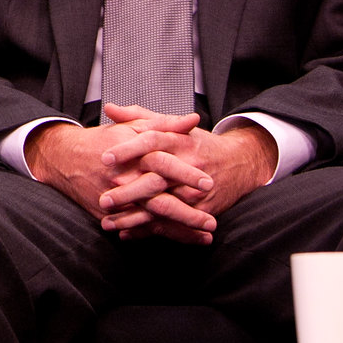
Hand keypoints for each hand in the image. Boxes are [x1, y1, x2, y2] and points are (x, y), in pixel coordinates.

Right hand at [25, 105, 202, 228]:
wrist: (64, 157)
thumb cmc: (103, 140)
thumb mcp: (133, 127)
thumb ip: (164, 124)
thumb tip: (193, 120)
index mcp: (133, 156)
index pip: (164, 165)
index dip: (187, 175)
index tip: (209, 184)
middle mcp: (125, 180)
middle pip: (160, 200)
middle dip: (189, 214)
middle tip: (212, 222)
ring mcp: (116, 199)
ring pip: (152, 219)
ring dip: (180, 230)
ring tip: (205, 236)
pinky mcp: (108, 213)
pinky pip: (136, 228)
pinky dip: (158, 235)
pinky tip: (179, 239)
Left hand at [97, 111, 275, 243]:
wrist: (239, 163)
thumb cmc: (197, 143)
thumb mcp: (172, 126)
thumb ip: (139, 117)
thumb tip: (109, 108)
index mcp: (178, 141)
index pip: (151, 142)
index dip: (128, 150)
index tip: (105, 158)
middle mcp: (187, 166)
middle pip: (155, 180)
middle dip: (128, 192)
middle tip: (103, 199)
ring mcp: (195, 191)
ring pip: (162, 207)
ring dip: (134, 218)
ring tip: (108, 223)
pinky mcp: (201, 210)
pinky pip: (174, 224)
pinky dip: (150, 231)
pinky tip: (127, 234)